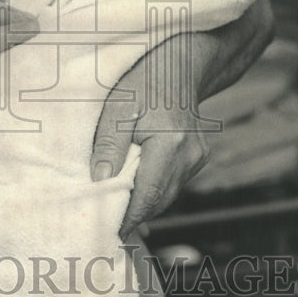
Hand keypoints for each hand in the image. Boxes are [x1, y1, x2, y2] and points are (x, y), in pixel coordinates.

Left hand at [91, 90, 210, 240]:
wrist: (179, 64)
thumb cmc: (143, 81)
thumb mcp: (117, 108)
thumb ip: (109, 145)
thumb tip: (100, 181)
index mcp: (171, 144)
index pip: (148, 194)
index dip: (129, 217)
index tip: (108, 232)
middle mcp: (190, 156)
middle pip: (160, 200)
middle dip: (134, 215)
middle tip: (106, 227)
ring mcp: (197, 158)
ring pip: (167, 194)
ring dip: (144, 203)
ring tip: (116, 211)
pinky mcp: (197, 158)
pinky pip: (172, 183)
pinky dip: (153, 190)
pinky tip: (134, 189)